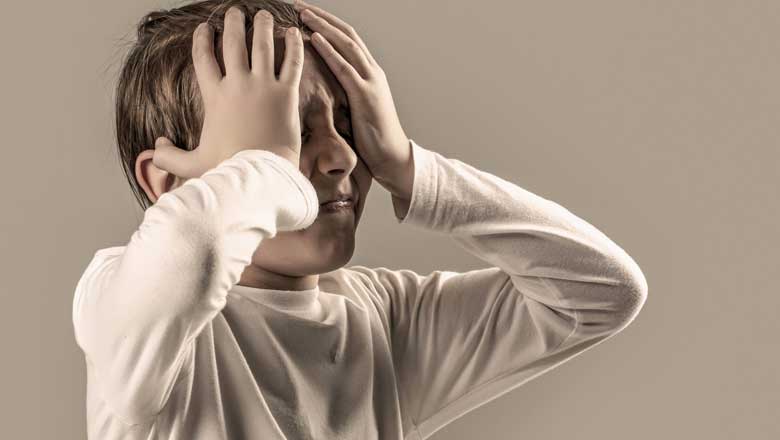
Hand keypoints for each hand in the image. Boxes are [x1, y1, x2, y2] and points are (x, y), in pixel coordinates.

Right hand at [153, 7, 305, 178]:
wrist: (260, 175)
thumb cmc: (227, 170)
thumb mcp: (192, 163)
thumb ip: (169, 156)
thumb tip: (155, 147)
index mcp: (214, 96)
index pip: (203, 58)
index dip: (202, 40)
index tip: (205, 28)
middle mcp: (237, 85)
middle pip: (233, 44)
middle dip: (233, 24)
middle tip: (235, 12)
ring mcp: (263, 87)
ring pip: (262, 45)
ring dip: (262, 26)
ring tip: (262, 15)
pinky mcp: (287, 94)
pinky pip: (291, 61)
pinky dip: (293, 44)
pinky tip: (294, 32)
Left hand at [294, 0, 413, 199]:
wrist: (392, 156)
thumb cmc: (371, 138)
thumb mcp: (355, 109)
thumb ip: (343, 93)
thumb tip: (320, 89)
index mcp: (369, 73)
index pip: (347, 40)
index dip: (327, 24)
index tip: (306, 14)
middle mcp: (372, 71)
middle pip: (346, 34)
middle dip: (323, 18)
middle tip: (299, 6)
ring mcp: (370, 82)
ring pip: (346, 45)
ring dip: (323, 28)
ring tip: (303, 15)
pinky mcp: (365, 96)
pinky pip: (345, 68)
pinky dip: (329, 51)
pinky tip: (314, 40)